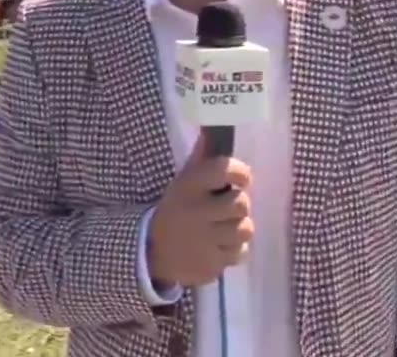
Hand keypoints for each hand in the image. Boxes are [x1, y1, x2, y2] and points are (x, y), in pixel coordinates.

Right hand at [145, 133, 253, 287]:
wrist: (150, 251)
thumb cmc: (176, 209)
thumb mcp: (183, 183)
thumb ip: (201, 160)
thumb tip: (212, 131)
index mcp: (189, 187)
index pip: (225, 170)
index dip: (240, 173)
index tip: (239, 179)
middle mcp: (197, 213)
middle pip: (242, 204)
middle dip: (238, 205)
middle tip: (226, 208)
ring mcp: (204, 242)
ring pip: (245, 230)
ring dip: (237, 228)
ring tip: (223, 228)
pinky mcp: (211, 266)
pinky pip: (240, 253)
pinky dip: (233, 250)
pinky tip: (218, 246)